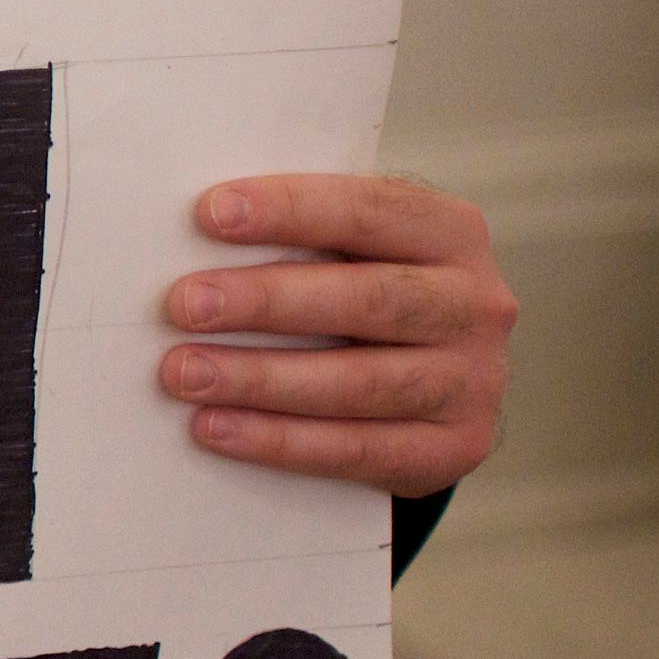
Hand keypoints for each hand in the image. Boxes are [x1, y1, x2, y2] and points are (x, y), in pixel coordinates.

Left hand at [159, 175, 513, 495]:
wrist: (431, 383)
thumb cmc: (359, 292)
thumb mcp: (350, 250)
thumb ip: (296, 237)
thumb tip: (184, 238)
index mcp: (451, 232)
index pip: (370, 210)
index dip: (291, 209)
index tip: (210, 214)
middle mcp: (475, 304)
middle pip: (367, 299)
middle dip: (267, 302)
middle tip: (184, 305)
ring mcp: (474, 381)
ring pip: (360, 383)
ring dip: (260, 379)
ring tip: (184, 374)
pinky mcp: (456, 447)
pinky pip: (359, 449)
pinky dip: (279, 440)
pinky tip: (214, 427)